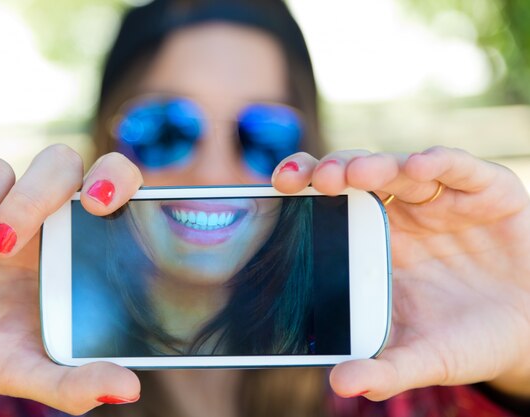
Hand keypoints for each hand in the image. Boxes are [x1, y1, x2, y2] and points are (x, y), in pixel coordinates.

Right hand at [0, 145, 142, 415]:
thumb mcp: (21, 370)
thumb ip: (72, 382)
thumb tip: (129, 389)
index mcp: (66, 246)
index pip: (110, 183)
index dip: (115, 178)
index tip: (98, 205)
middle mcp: (32, 214)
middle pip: (58, 162)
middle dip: (31, 198)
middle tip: (0, 248)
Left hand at [272, 147, 529, 399]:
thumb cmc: (466, 338)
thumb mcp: (424, 357)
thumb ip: (384, 368)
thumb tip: (340, 385)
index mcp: (372, 242)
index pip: (329, 204)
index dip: (304, 188)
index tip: (278, 189)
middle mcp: (398, 212)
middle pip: (355, 175)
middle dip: (332, 171)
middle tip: (316, 181)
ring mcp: (439, 198)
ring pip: (398, 166)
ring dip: (377, 164)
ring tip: (359, 174)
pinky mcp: (484, 190)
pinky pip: (458, 169)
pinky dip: (440, 162)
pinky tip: (422, 165)